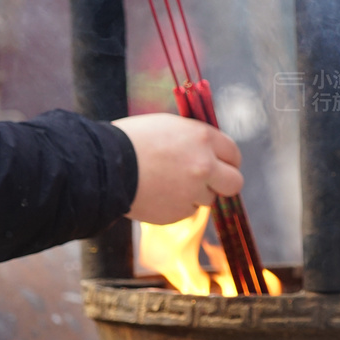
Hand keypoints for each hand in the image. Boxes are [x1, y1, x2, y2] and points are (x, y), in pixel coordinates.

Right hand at [112, 113, 242, 224]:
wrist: (104, 166)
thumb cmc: (132, 139)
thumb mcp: (169, 126)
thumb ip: (195, 140)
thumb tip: (209, 152)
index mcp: (203, 138)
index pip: (233, 153)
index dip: (228, 160)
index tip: (222, 164)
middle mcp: (205, 166)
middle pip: (234, 182)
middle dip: (225, 183)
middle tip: (211, 182)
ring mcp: (193, 192)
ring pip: (208, 199)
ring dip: (195, 195)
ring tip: (168, 184)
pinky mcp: (178, 212)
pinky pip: (186, 211)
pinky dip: (176, 205)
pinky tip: (157, 194)